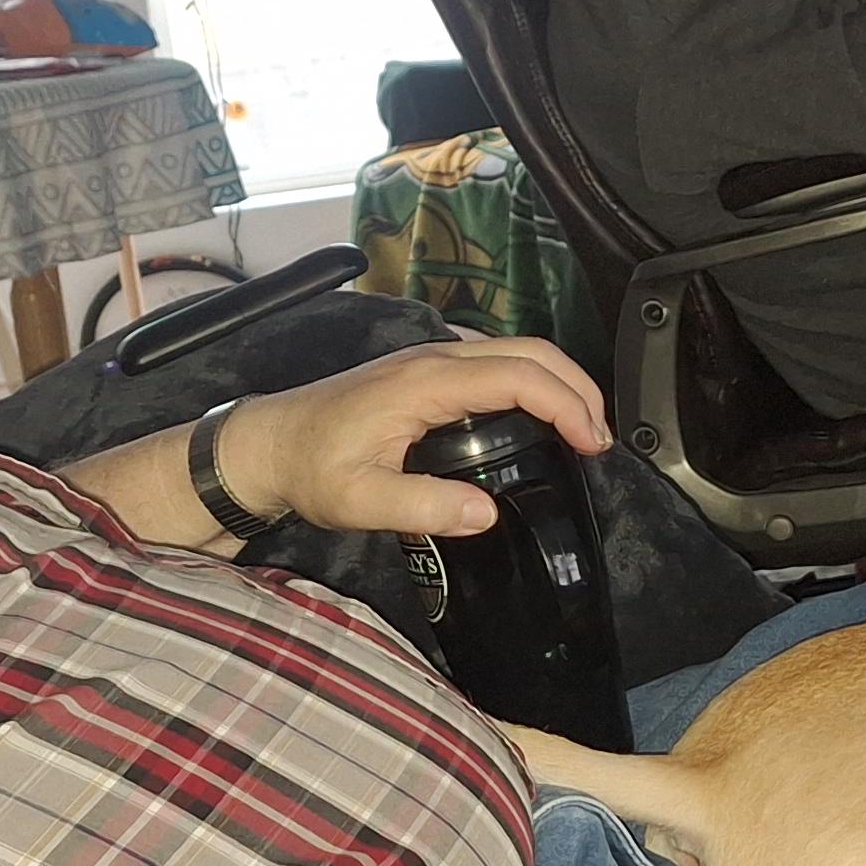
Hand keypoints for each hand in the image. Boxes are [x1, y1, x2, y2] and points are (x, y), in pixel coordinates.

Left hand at [211, 337, 609, 536]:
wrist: (265, 445)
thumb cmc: (307, 469)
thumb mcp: (358, 501)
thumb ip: (422, 507)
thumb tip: (485, 513)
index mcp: (425, 383)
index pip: (517, 376)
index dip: (566, 405)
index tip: (592, 446)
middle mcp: (434, 359)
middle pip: (528, 352)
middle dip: (577, 388)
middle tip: (600, 441)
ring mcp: (430, 361)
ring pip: (515, 353)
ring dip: (558, 382)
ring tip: (583, 432)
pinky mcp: (426, 373)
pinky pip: (494, 364)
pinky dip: (532, 383)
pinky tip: (540, 420)